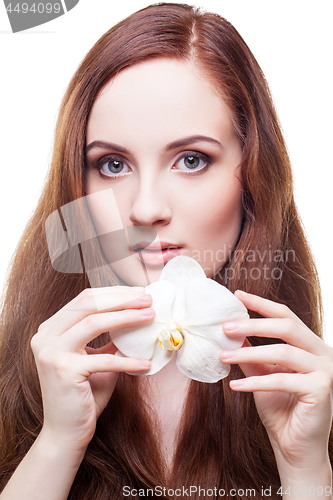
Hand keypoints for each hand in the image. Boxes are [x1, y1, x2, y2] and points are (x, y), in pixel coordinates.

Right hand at [31, 286, 153, 455]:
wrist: (66, 432)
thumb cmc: (84, 393)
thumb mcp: (97, 358)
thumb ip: (109, 337)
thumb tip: (138, 314)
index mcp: (50, 329)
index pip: (84, 299)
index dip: (114, 293)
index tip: (139, 293)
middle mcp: (45, 337)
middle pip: (88, 304)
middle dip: (122, 299)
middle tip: (148, 299)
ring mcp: (51, 353)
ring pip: (93, 322)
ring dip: (126, 317)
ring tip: (150, 316)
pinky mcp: (64, 371)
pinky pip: (104, 359)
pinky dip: (128, 360)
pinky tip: (146, 363)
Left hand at [220, 290, 332, 472]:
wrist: (296, 448)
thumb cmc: (280, 410)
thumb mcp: (263, 375)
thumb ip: (252, 355)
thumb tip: (232, 334)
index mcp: (310, 346)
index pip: (286, 316)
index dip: (262, 304)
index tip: (237, 295)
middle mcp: (322, 353)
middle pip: (287, 326)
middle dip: (254, 324)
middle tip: (226, 327)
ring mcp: (325, 371)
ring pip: (282, 352)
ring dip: (248, 354)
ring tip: (224, 357)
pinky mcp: (321, 389)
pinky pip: (281, 380)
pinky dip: (255, 382)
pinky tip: (234, 386)